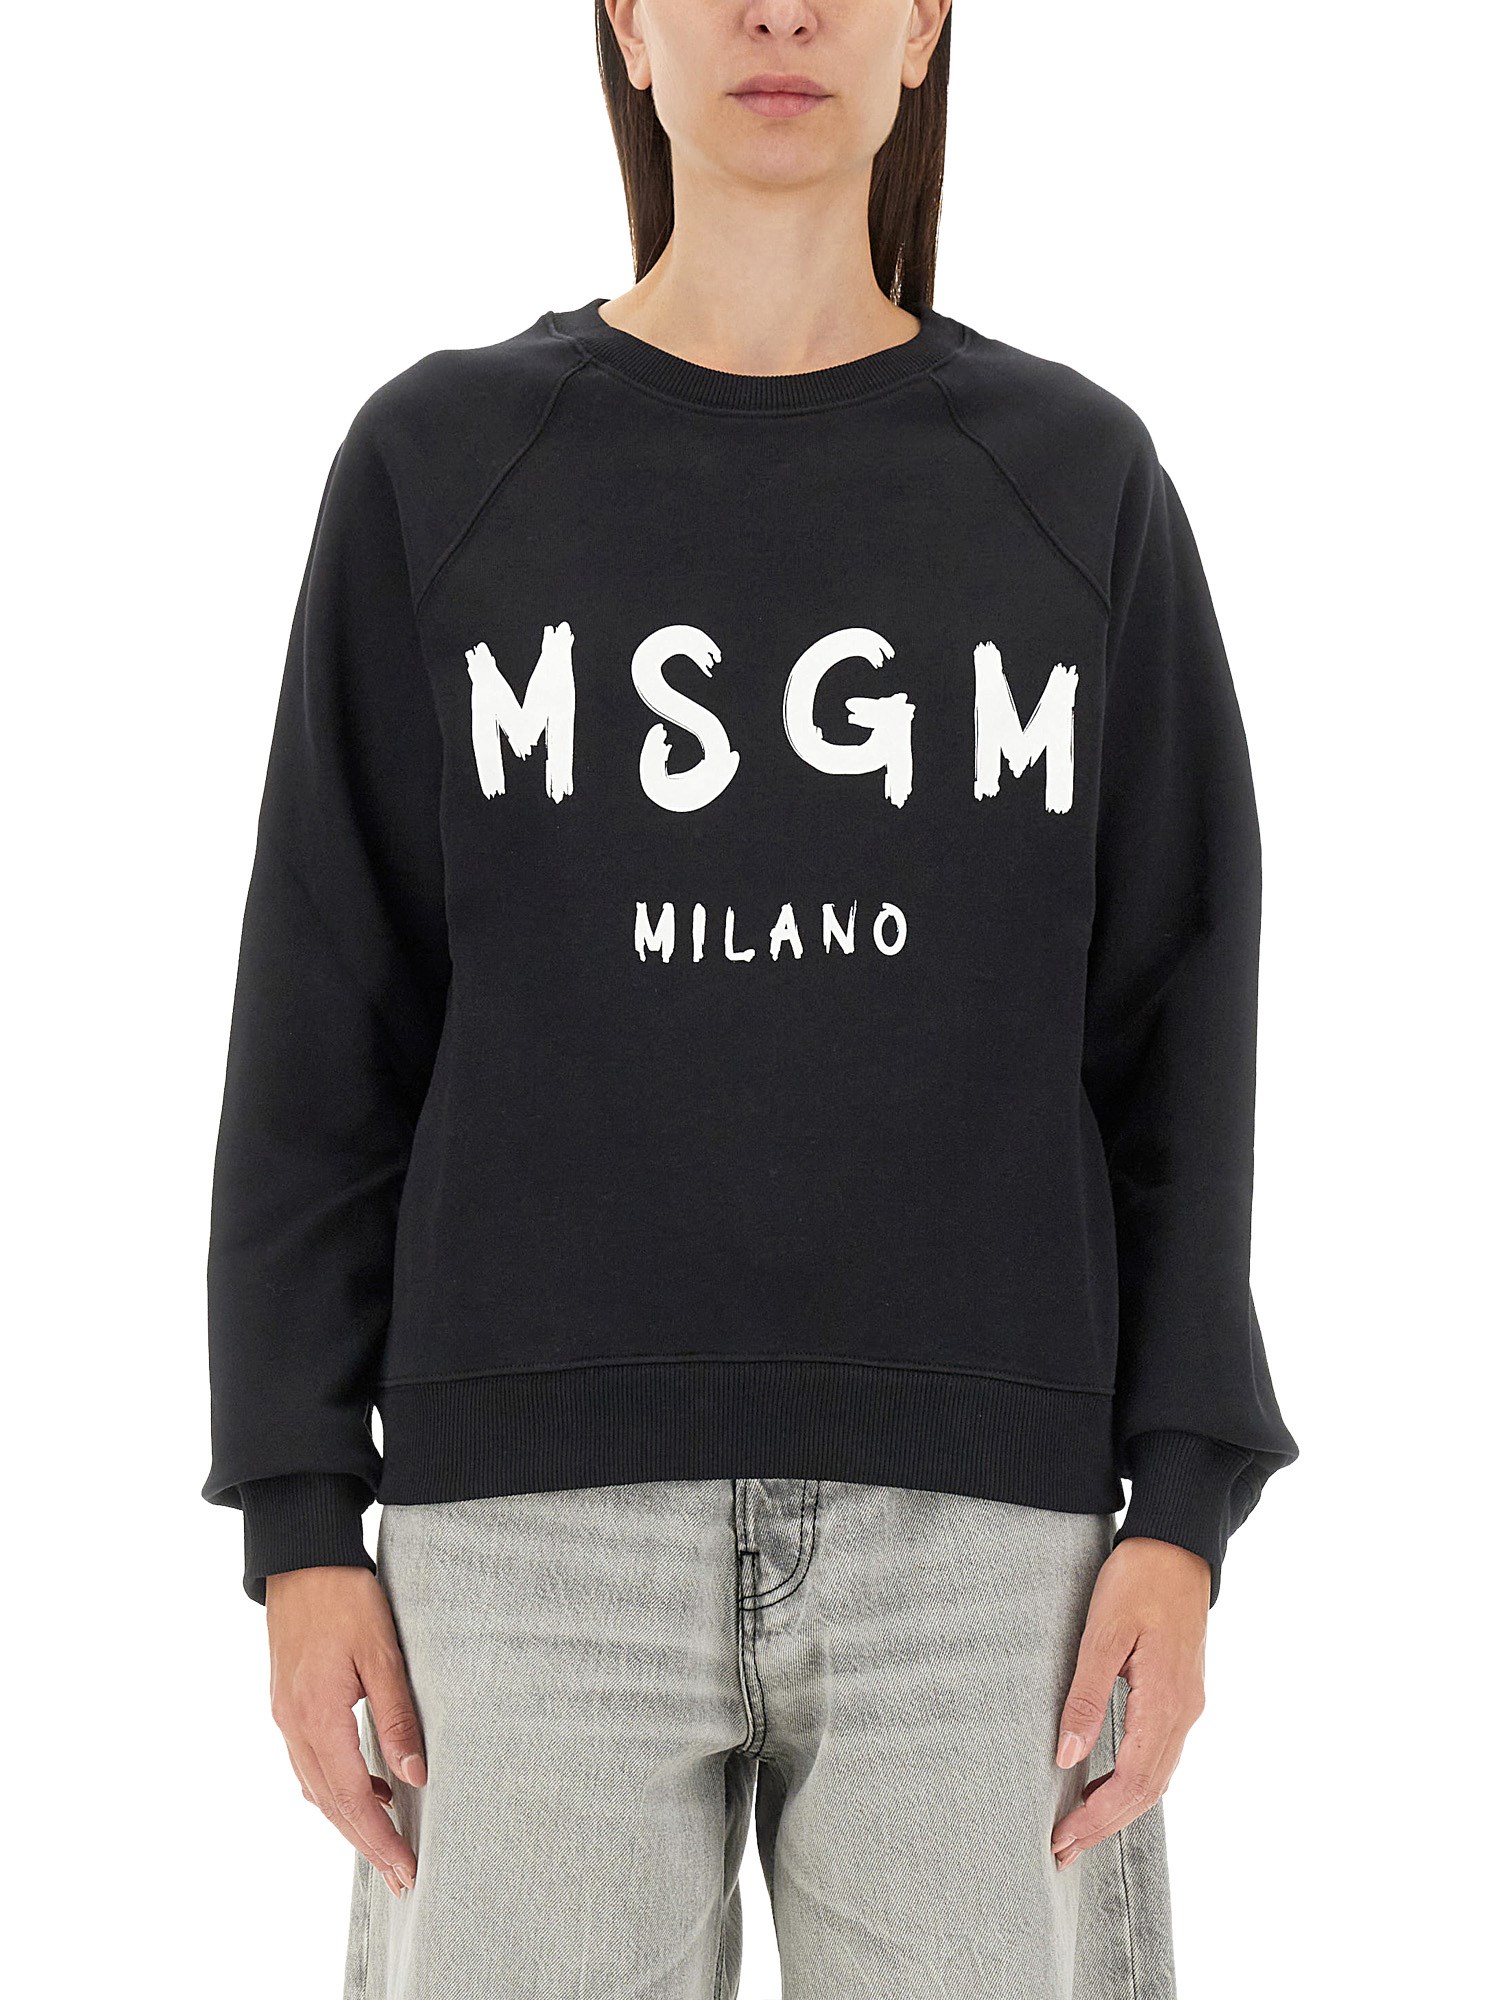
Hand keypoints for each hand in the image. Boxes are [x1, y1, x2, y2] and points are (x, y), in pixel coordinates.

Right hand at [265, 1565, 427, 1898]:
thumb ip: (397, 1716)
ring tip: (388, 1844)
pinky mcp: (287, 1705)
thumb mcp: (382, 1652)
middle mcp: (293, 1724)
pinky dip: (335, 1789)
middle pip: (329, 1804)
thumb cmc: (346, 1597)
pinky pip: (309, 1764)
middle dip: (366, 1843)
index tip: (407, 1868)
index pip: (349, 1796)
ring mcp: (285, 1716)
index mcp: (316, 1714)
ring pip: (315, 1789)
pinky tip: (366, 1789)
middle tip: (403, 1877)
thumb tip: (415, 1775)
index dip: (378, 1837)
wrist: (301, 1558)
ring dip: (349, 1820)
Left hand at [1050, 1536, 1208, 1868]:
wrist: (1179, 1544)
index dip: (1097, 1816)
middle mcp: (1184, 1712)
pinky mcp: (1181, 1692)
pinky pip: (1160, 1753)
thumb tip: (1067, 1756)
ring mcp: (1187, 1704)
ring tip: (1079, 1829)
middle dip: (1104, 1824)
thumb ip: (1087, 1695)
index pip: (1133, 1781)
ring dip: (1119, 1807)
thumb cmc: (1138, 1579)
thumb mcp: (1104, 1631)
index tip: (1062, 1838)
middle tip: (1061, 1850)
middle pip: (1148, 1789)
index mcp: (1165, 1702)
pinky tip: (1109, 1783)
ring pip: (1157, 1775)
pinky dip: (1134, 1780)